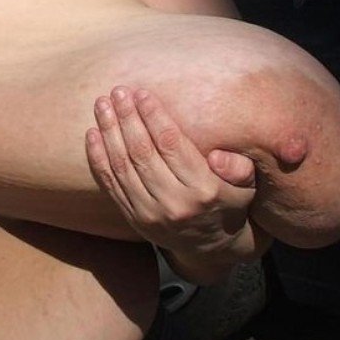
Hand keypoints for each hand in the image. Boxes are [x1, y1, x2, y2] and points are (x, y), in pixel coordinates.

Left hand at [86, 86, 270, 277]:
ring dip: (109, 131)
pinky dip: (98, 157)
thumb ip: (238, 168)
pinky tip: (92, 133)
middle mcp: (174, 204)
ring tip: (102, 105)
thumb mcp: (246, 187)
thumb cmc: (228, 204)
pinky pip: (110, 184)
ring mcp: (149, 213)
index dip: (154, 116)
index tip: (142, 93)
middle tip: (117, 91)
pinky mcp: (132, 218)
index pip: (172, 145)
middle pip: (142, 152)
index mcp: (203, 191)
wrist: (211, 248)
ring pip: (122, 166)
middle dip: (127, 118)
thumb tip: (218, 156)